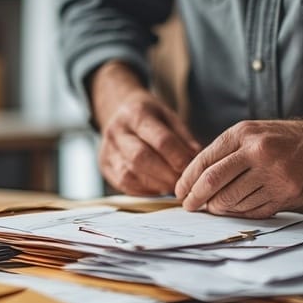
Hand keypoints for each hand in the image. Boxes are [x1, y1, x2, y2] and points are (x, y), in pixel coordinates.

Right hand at [91, 62, 200, 195]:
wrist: (119, 112)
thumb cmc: (150, 117)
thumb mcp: (169, 117)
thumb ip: (184, 139)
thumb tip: (198, 162)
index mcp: (136, 113)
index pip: (160, 140)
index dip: (178, 158)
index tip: (193, 169)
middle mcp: (116, 131)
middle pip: (141, 158)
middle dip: (166, 175)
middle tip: (183, 184)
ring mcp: (107, 149)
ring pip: (129, 174)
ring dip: (155, 186)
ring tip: (172, 188)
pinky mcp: (104, 166)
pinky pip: (123, 184)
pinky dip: (144, 190)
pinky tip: (157, 189)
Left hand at [174, 110, 302, 217]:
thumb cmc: (282, 139)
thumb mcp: (252, 132)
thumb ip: (225, 152)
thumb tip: (193, 180)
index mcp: (244, 134)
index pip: (204, 161)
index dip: (187, 180)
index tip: (179, 191)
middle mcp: (258, 152)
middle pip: (212, 182)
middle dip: (195, 198)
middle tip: (189, 205)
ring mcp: (274, 174)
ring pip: (231, 200)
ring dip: (217, 208)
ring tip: (214, 206)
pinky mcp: (286, 193)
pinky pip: (252, 210)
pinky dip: (238, 212)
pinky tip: (235, 209)